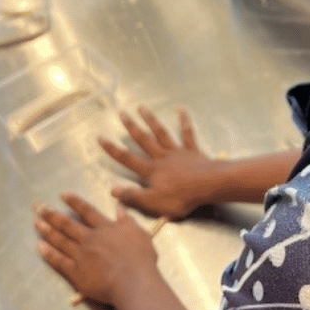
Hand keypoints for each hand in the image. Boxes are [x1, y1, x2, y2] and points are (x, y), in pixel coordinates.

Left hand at [35, 193, 158, 306]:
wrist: (133, 281)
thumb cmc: (141, 258)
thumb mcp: (140, 234)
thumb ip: (127, 221)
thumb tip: (119, 209)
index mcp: (106, 229)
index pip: (87, 211)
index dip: (74, 202)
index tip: (62, 194)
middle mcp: (90, 239)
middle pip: (68, 224)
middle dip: (52, 214)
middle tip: (38, 207)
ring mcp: (81, 255)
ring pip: (60, 240)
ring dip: (47, 231)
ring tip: (36, 223)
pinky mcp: (76, 272)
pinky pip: (59, 261)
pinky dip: (48, 253)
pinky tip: (39, 247)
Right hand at [99, 106, 219, 218]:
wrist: (208, 185)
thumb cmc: (181, 196)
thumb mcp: (153, 202)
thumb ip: (132, 196)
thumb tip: (112, 189)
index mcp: (150, 170)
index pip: (127, 158)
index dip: (113, 149)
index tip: (101, 138)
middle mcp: (161, 157)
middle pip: (143, 139)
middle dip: (131, 126)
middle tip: (122, 113)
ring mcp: (177, 151)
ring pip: (161, 133)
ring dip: (151, 119)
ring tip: (142, 107)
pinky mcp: (192, 150)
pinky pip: (187, 133)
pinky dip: (184, 120)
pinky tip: (181, 109)